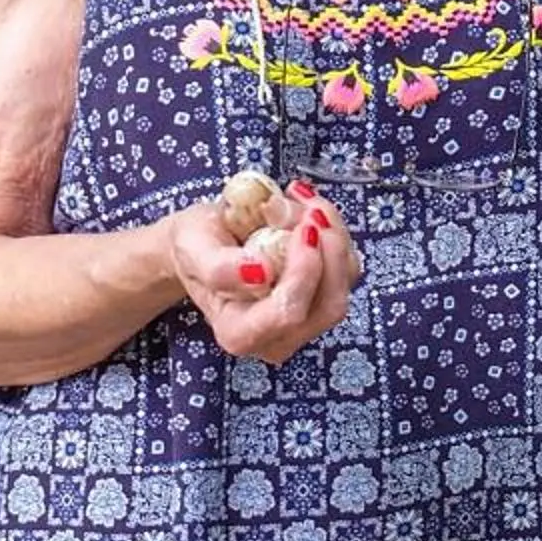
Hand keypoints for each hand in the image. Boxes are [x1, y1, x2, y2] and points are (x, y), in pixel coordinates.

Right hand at [166, 180, 360, 366]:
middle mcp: (276, 337)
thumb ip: (219, 268)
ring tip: (301, 203)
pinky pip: (347, 266)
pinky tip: (308, 210)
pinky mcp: (324, 295)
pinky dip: (336, 231)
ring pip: (344, 283)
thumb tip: (259, 274)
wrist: (207, 241)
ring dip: (333, 234)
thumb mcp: (193, 247)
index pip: (287, 314)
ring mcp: (305, 320)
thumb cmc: (196, 246)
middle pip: (329, 305)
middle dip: (329, 250)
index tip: (303, 226)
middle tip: (308, 208)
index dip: (303, 271)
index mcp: (238, 334)